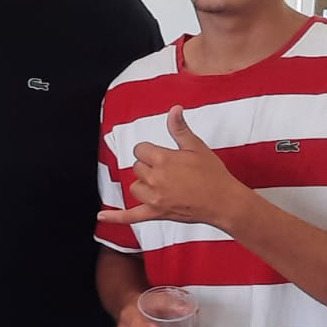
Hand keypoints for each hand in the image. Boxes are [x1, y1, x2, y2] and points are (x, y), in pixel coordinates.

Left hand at [97, 106, 246, 230]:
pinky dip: (116, 217)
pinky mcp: (157, 213)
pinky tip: (102, 216)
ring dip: (143, 185)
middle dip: (150, 167)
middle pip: (137, 167)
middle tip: (171, 171)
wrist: (224, 202)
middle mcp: (156, 178)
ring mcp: (155, 198)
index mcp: (163, 159)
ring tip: (163, 185)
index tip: (164, 156)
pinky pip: (131, 216)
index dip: (151, 151)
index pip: (141, 149)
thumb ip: (180, 129)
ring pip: (135, 186)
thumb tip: (174, 109)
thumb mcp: (197, 146)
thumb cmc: (213, 174)